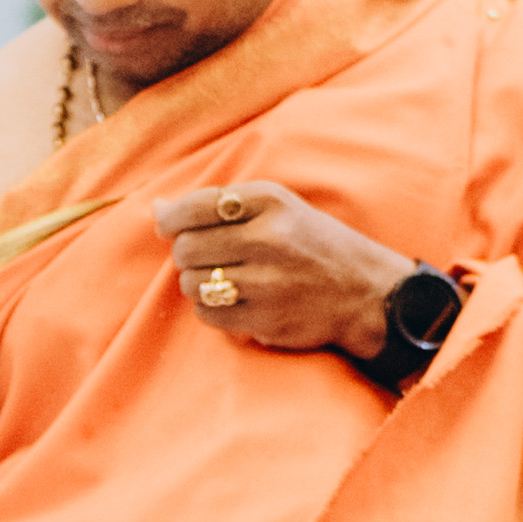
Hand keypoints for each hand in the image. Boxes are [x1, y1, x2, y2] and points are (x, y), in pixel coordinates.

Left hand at [152, 179, 415, 365]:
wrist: (366, 293)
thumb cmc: (314, 244)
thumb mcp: (278, 207)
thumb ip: (219, 205)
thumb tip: (156, 209)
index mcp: (271, 202)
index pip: (196, 206)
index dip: (171, 218)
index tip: (169, 225)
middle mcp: (269, 239)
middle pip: (187, 248)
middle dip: (185, 253)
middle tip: (204, 256)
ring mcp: (268, 283)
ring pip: (192, 283)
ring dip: (197, 282)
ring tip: (222, 278)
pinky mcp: (266, 319)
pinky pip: (208, 314)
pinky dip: (211, 308)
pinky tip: (233, 300)